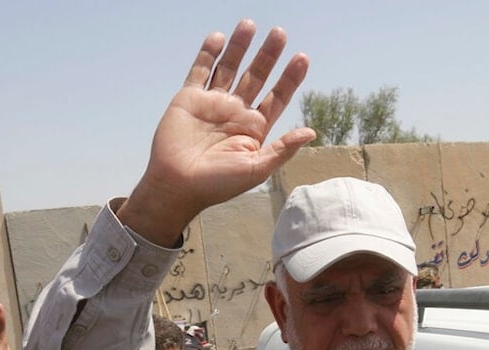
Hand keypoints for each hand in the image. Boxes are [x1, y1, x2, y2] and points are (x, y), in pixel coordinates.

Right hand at [118, 18, 315, 242]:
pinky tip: (219, 38)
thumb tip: (311, 132)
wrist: (177, 185)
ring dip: (240, 47)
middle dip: (268, 55)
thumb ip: (282, 149)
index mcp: (253, 130)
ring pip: (229, 67)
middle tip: (279, 34)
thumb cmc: (218, 184)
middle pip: (256, 77)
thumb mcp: (256, 169)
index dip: (289, 79)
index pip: (276, 98)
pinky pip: (201, 70)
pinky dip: (209, 53)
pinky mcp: (189, 98)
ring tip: (250, 24)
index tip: (302, 58)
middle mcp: (235, 113)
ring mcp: (212, 104)